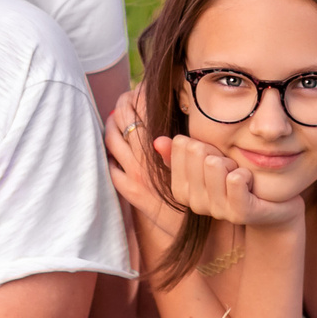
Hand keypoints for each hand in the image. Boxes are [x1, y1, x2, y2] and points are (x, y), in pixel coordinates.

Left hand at [102, 91, 185, 242]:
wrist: (198, 231)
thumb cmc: (207, 189)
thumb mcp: (200, 158)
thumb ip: (183, 135)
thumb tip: (173, 108)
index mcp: (161, 145)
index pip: (143, 108)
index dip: (140, 92)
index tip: (143, 86)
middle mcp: (143, 159)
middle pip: (123, 119)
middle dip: (124, 103)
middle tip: (127, 96)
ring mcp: (133, 176)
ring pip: (111, 141)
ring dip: (112, 124)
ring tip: (116, 117)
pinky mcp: (130, 192)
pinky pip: (111, 169)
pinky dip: (109, 156)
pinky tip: (113, 151)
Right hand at [154, 134, 303, 229]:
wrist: (272, 205)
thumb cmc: (236, 179)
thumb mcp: (207, 162)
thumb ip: (180, 154)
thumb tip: (159, 141)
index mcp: (181, 190)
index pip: (182, 145)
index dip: (204, 144)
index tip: (216, 158)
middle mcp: (195, 203)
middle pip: (198, 151)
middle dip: (219, 152)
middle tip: (231, 167)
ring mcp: (217, 210)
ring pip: (215, 164)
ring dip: (234, 163)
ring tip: (240, 175)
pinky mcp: (240, 213)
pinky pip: (235, 180)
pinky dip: (245, 173)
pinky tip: (249, 181)